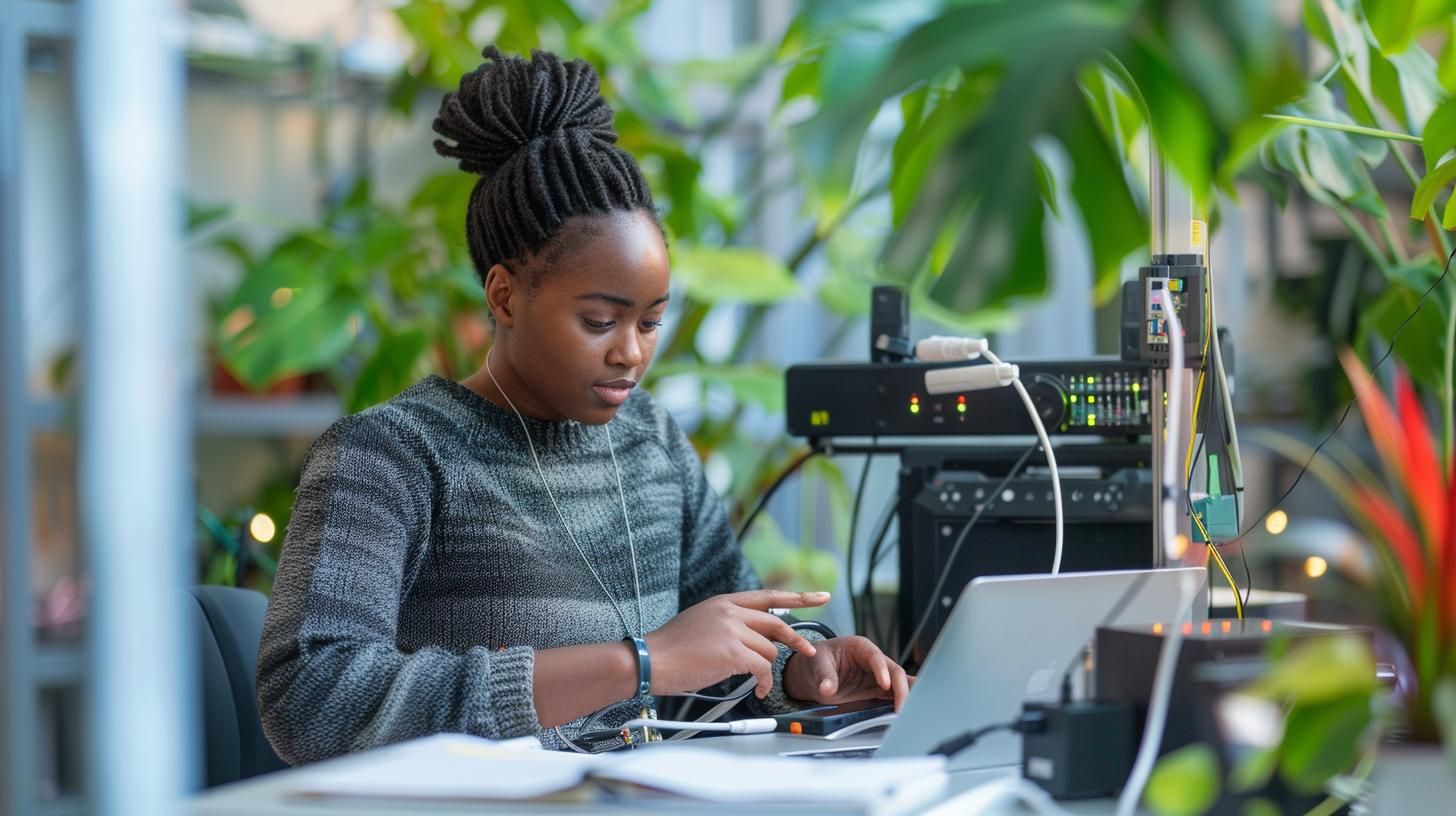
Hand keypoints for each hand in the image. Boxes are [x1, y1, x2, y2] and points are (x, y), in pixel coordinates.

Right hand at [645, 590, 827, 698]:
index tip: (820, 596)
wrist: (650, 660)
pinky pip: (763, 668)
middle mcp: (730, 612)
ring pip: (769, 650)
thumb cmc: (670, 649)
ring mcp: (732, 630)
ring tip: (758, 681)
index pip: (768, 596)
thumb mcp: (700, 622)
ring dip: (767, 670)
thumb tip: (751, 635)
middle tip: (808, 651)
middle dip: (796, 639)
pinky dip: (765, 682)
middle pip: (776, 623)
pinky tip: (758, 689)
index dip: (797, 597)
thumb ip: (727, 622)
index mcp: (723, 602)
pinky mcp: (732, 652)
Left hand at [782, 635, 912, 711]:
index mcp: (860, 647)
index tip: (883, 684)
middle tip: (900, 707)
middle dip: (900, 688)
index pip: (876, 657)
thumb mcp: (817, 665)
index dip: (881, 670)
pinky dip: (901, 702)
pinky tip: (909, 710)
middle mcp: (872, 660)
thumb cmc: (816, 661)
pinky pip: (893, 695)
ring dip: (906, 696)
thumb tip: (827, 688)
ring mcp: (877, 676)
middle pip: (894, 671)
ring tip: (912, 711)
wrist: (812, 673)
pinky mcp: (876, 690)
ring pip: (898, 684)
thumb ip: (824, 676)